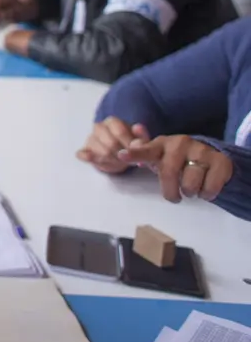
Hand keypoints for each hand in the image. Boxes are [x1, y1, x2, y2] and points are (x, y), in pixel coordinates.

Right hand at [76, 117, 148, 173]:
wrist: (120, 154)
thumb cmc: (131, 145)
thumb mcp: (141, 141)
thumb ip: (142, 138)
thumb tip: (138, 136)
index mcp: (112, 121)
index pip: (120, 132)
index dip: (130, 145)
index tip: (137, 153)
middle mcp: (99, 127)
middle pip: (111, 144)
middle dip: (122, 155)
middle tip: (128, 159)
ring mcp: (90, 139)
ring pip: (100, 152)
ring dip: (113, 160)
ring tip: (120, 162)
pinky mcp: (84, 151)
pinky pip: (83, 155)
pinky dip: (91, 159)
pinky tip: (100, 161)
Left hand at [119, 135, 233, 202]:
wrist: (210, 157)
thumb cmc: (177, 159)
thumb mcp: (159, 156)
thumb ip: (142, 154)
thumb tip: (122, 153)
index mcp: (161, 144)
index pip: (146, 150)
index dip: (134, 153)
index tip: (121, 155)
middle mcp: (180, 143)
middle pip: (169, 172)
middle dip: (170, 191)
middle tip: (174, 198)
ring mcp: (201, 150)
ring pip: (190, 183)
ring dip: (189, 192)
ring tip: (190, 189)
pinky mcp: (220, 161)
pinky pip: (210, 187)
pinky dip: (206, 194)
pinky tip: (205, 189)